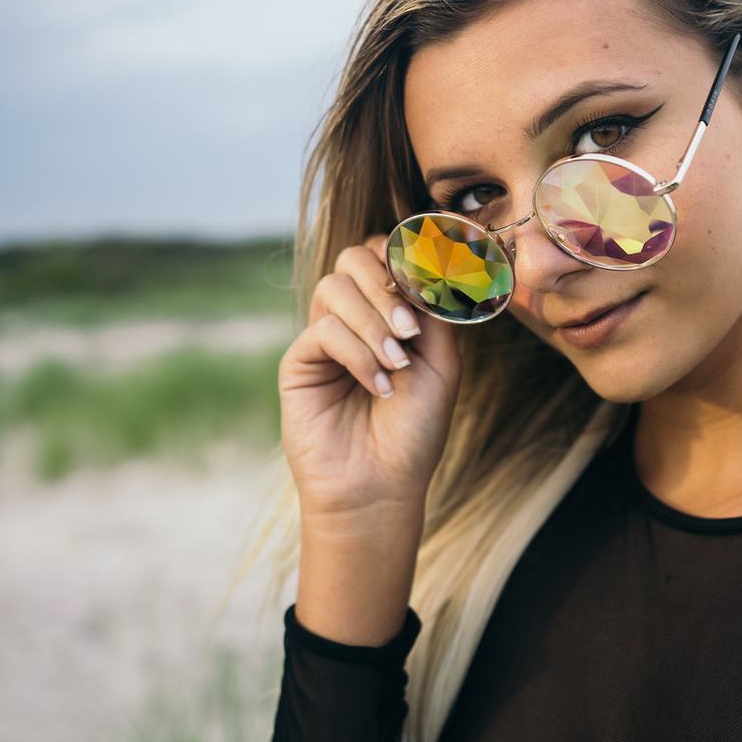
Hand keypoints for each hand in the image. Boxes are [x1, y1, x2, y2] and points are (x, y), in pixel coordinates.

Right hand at [279, 238, 459, 643]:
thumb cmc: (415, 430)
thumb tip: (418, 259)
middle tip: (410, 328)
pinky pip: (323, 328)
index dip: (404, 257)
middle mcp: (355, 317)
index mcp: (390, 311)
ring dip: (373, 319)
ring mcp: (324, 336)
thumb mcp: (441, 362)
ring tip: (397, 362)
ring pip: (335, 287)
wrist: (382, 486)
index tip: (428, 283)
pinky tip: (377, 386)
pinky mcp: (299, 360)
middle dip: (386, 284)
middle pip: (355, 257)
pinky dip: (357, 352)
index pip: (387, 255)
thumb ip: (431, 308)